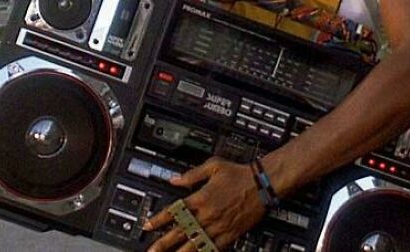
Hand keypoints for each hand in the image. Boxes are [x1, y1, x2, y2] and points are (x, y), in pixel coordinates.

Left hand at [144, 158, 264, 250]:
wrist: (262, 184)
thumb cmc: (239, 174)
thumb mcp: (214, 166)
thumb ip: (192, 174)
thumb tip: (174, 178)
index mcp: (201, 198)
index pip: (174, 211)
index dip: (159, 220)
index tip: (147, 226)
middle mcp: (207, 214)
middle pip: (180, 232)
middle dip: (163, 243)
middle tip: (151, 250)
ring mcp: (218, 227)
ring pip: (194, 244)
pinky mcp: (229, 234)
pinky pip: (213, 248)